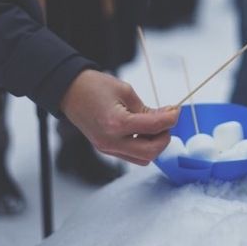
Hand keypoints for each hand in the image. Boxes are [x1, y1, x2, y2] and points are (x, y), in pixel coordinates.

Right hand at [60, 70, 179, 165]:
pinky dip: (143, 146)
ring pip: (143, 159)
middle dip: (164, 137)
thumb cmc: (95, 86)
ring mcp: (107, 148)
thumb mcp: (125, 91)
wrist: (69, 91)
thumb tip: (168, 117)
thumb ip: (147, 109)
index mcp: (116, 123)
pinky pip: (131, 156)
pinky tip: (144, 132)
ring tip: (155, 126)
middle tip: (167, 121)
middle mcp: (111, 141)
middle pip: (150, 152)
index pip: (153, 128)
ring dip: (154, 145)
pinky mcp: (106, 149)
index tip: (177, 111)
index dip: (171, 119)